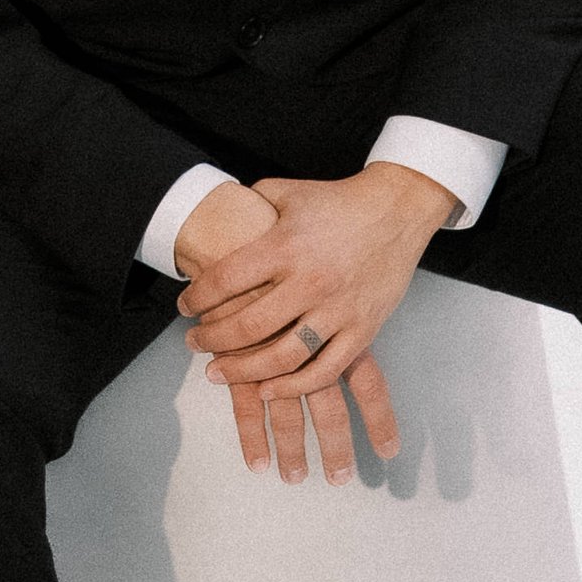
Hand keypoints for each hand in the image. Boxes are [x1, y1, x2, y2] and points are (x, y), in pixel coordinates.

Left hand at [177, 165, 456, 485]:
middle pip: (248, 325)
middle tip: (193, 343)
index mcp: (284, 245)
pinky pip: (324, 370)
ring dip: (243, 370)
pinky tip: (267, 390)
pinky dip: (293, 387)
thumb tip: (214, 218)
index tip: (184, 307)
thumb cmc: (336, 201)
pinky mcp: (362, 329)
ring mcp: (338, 309)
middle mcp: (309, 280)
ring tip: (216, 372)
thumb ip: (248, 205)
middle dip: (211, 339)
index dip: (197, 298)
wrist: (397, 209)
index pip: (225, 279)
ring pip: (282, 356)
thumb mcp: (285, 192)